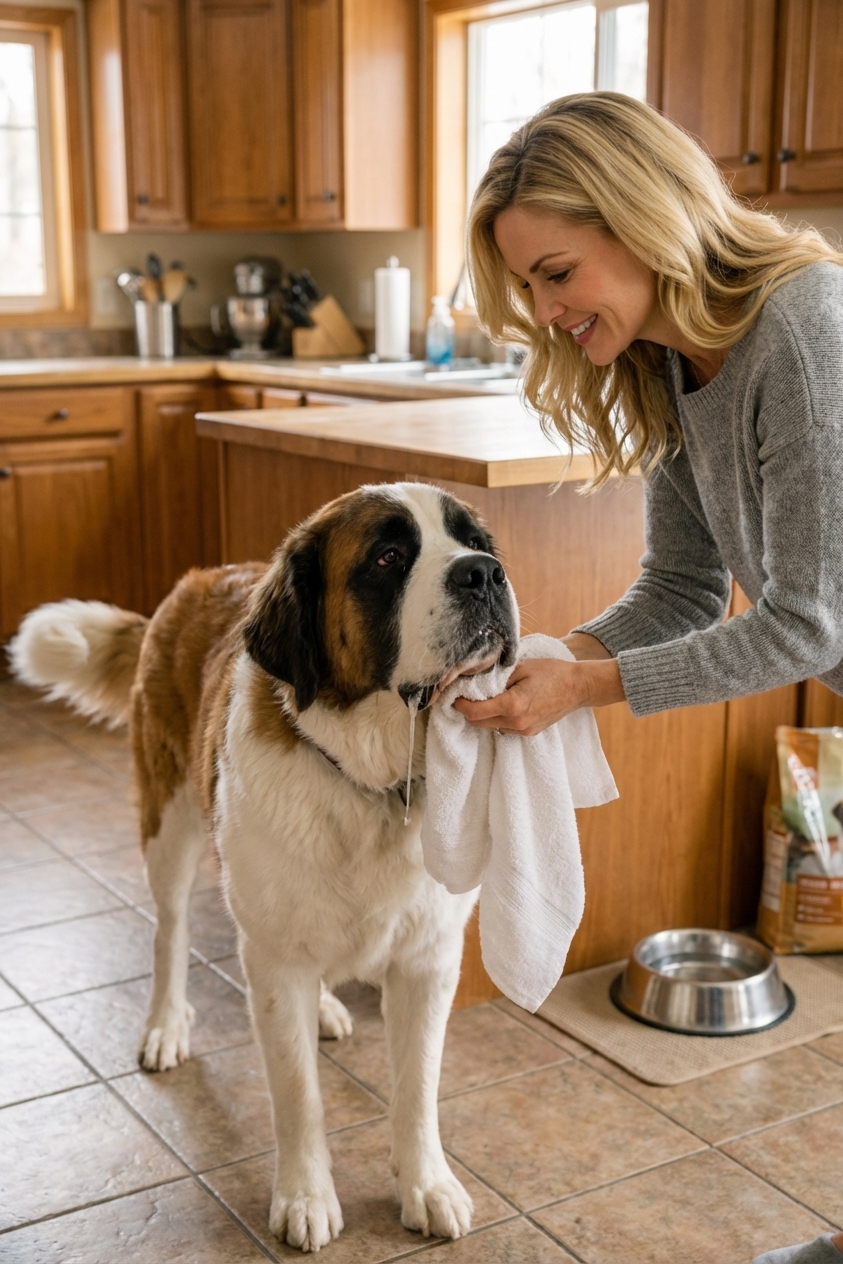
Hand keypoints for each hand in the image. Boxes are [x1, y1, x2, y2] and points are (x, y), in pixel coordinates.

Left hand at [453, 656, 624, 736]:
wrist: (579, 687)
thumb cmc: (552, 672)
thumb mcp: (521, 668)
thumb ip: (496, 677)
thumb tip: (474, 683)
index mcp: (513, 705)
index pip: (474, 713)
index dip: (460, 705)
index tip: (454, 694)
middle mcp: (517, 722)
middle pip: (478, 723)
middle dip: (468, 710)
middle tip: (464, 695)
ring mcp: (524, 730)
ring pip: (490, 727)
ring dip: (482, 715)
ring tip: (482, 698)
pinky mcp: (529, 732)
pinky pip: (503, 728)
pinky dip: (496, 718)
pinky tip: (499, 704)